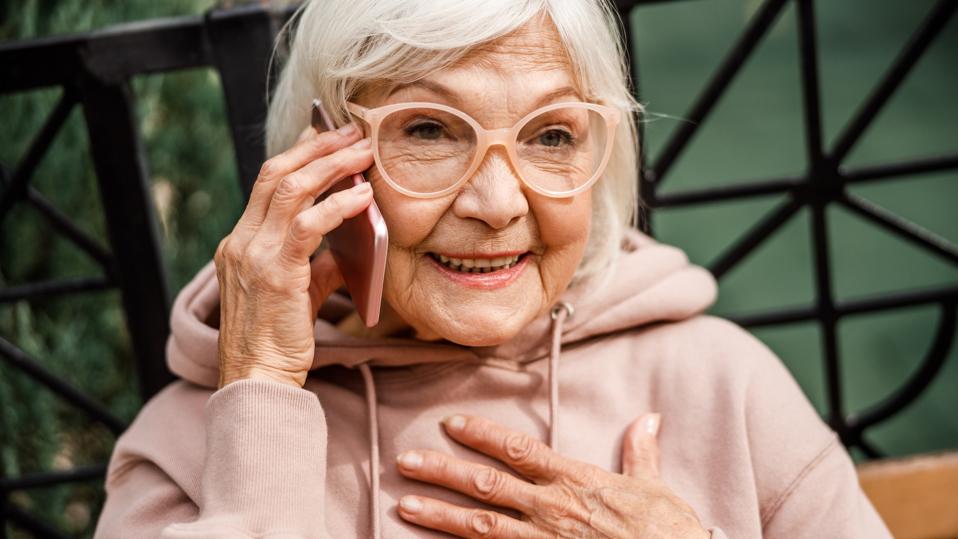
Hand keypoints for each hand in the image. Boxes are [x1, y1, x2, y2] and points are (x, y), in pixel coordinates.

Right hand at [214, 123, 373, 388]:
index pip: (268, 183)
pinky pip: (308, 225)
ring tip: (362, 152)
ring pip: (291, 189)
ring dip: (331, 165)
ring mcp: (252, 255)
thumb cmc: (279, 341)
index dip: (300, 154)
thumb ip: (319, 262)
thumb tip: (353, 239)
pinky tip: (363, 198)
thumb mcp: (298, 293)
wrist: (258, 381)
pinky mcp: (275, 273)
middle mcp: (240, 242)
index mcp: (239, 243)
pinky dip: (338, 206)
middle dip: (317, 146)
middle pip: (276, 174)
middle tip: (352, 132)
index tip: (329, 136)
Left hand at [395, 414, 709, 538]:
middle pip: (487, 485)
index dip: (482, 434)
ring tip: (404, 504)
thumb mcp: (655, 489)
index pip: (520, 450)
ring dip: (440, 514)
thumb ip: (641, 453)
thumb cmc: (668, 533)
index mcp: (576, 481)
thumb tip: (647, 419)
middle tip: (406, 461)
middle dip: (442, 471)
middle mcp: (553, 509)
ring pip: (481, 526)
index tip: (450, 424)